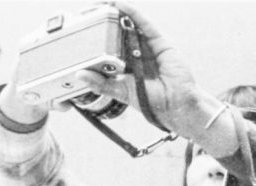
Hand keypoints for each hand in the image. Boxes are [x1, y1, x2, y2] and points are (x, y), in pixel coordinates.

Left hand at [70, 4, 218, 139]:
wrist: (176, 105)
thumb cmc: (151, 102)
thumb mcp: (120, 91)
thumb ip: (101, 83)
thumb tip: (79, 75)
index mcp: (123, 65)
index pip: (106, 46)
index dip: (94, 36)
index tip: (80, 27)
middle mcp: (134, 53)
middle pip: (116, 31)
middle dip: (102, 19)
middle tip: (87, 10)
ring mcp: (146, 46)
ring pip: (129, 24)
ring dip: (115, 11)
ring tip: (101, 2)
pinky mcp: (159, 41)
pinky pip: (144, 23)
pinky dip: (133, 12)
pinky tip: (120, 4)